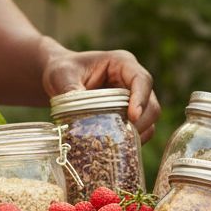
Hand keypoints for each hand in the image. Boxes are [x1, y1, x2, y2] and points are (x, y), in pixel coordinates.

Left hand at [41, 46, 159, 141]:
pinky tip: (116, 147)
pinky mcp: (127, 116)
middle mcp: (132, 81)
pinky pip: (139, 131)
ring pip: (149, 120)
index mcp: (122, 63)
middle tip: (123, 137)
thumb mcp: (62, 76)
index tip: (132, 116)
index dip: (141, 98)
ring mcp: (133, 100)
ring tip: (118, 144)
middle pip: (151, 104)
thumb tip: (77, 115)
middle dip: (141, 122)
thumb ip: (70, 90)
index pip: (142, 80)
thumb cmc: (62, 70)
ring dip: (137, 134)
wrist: (59, 79)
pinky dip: (131, 141)